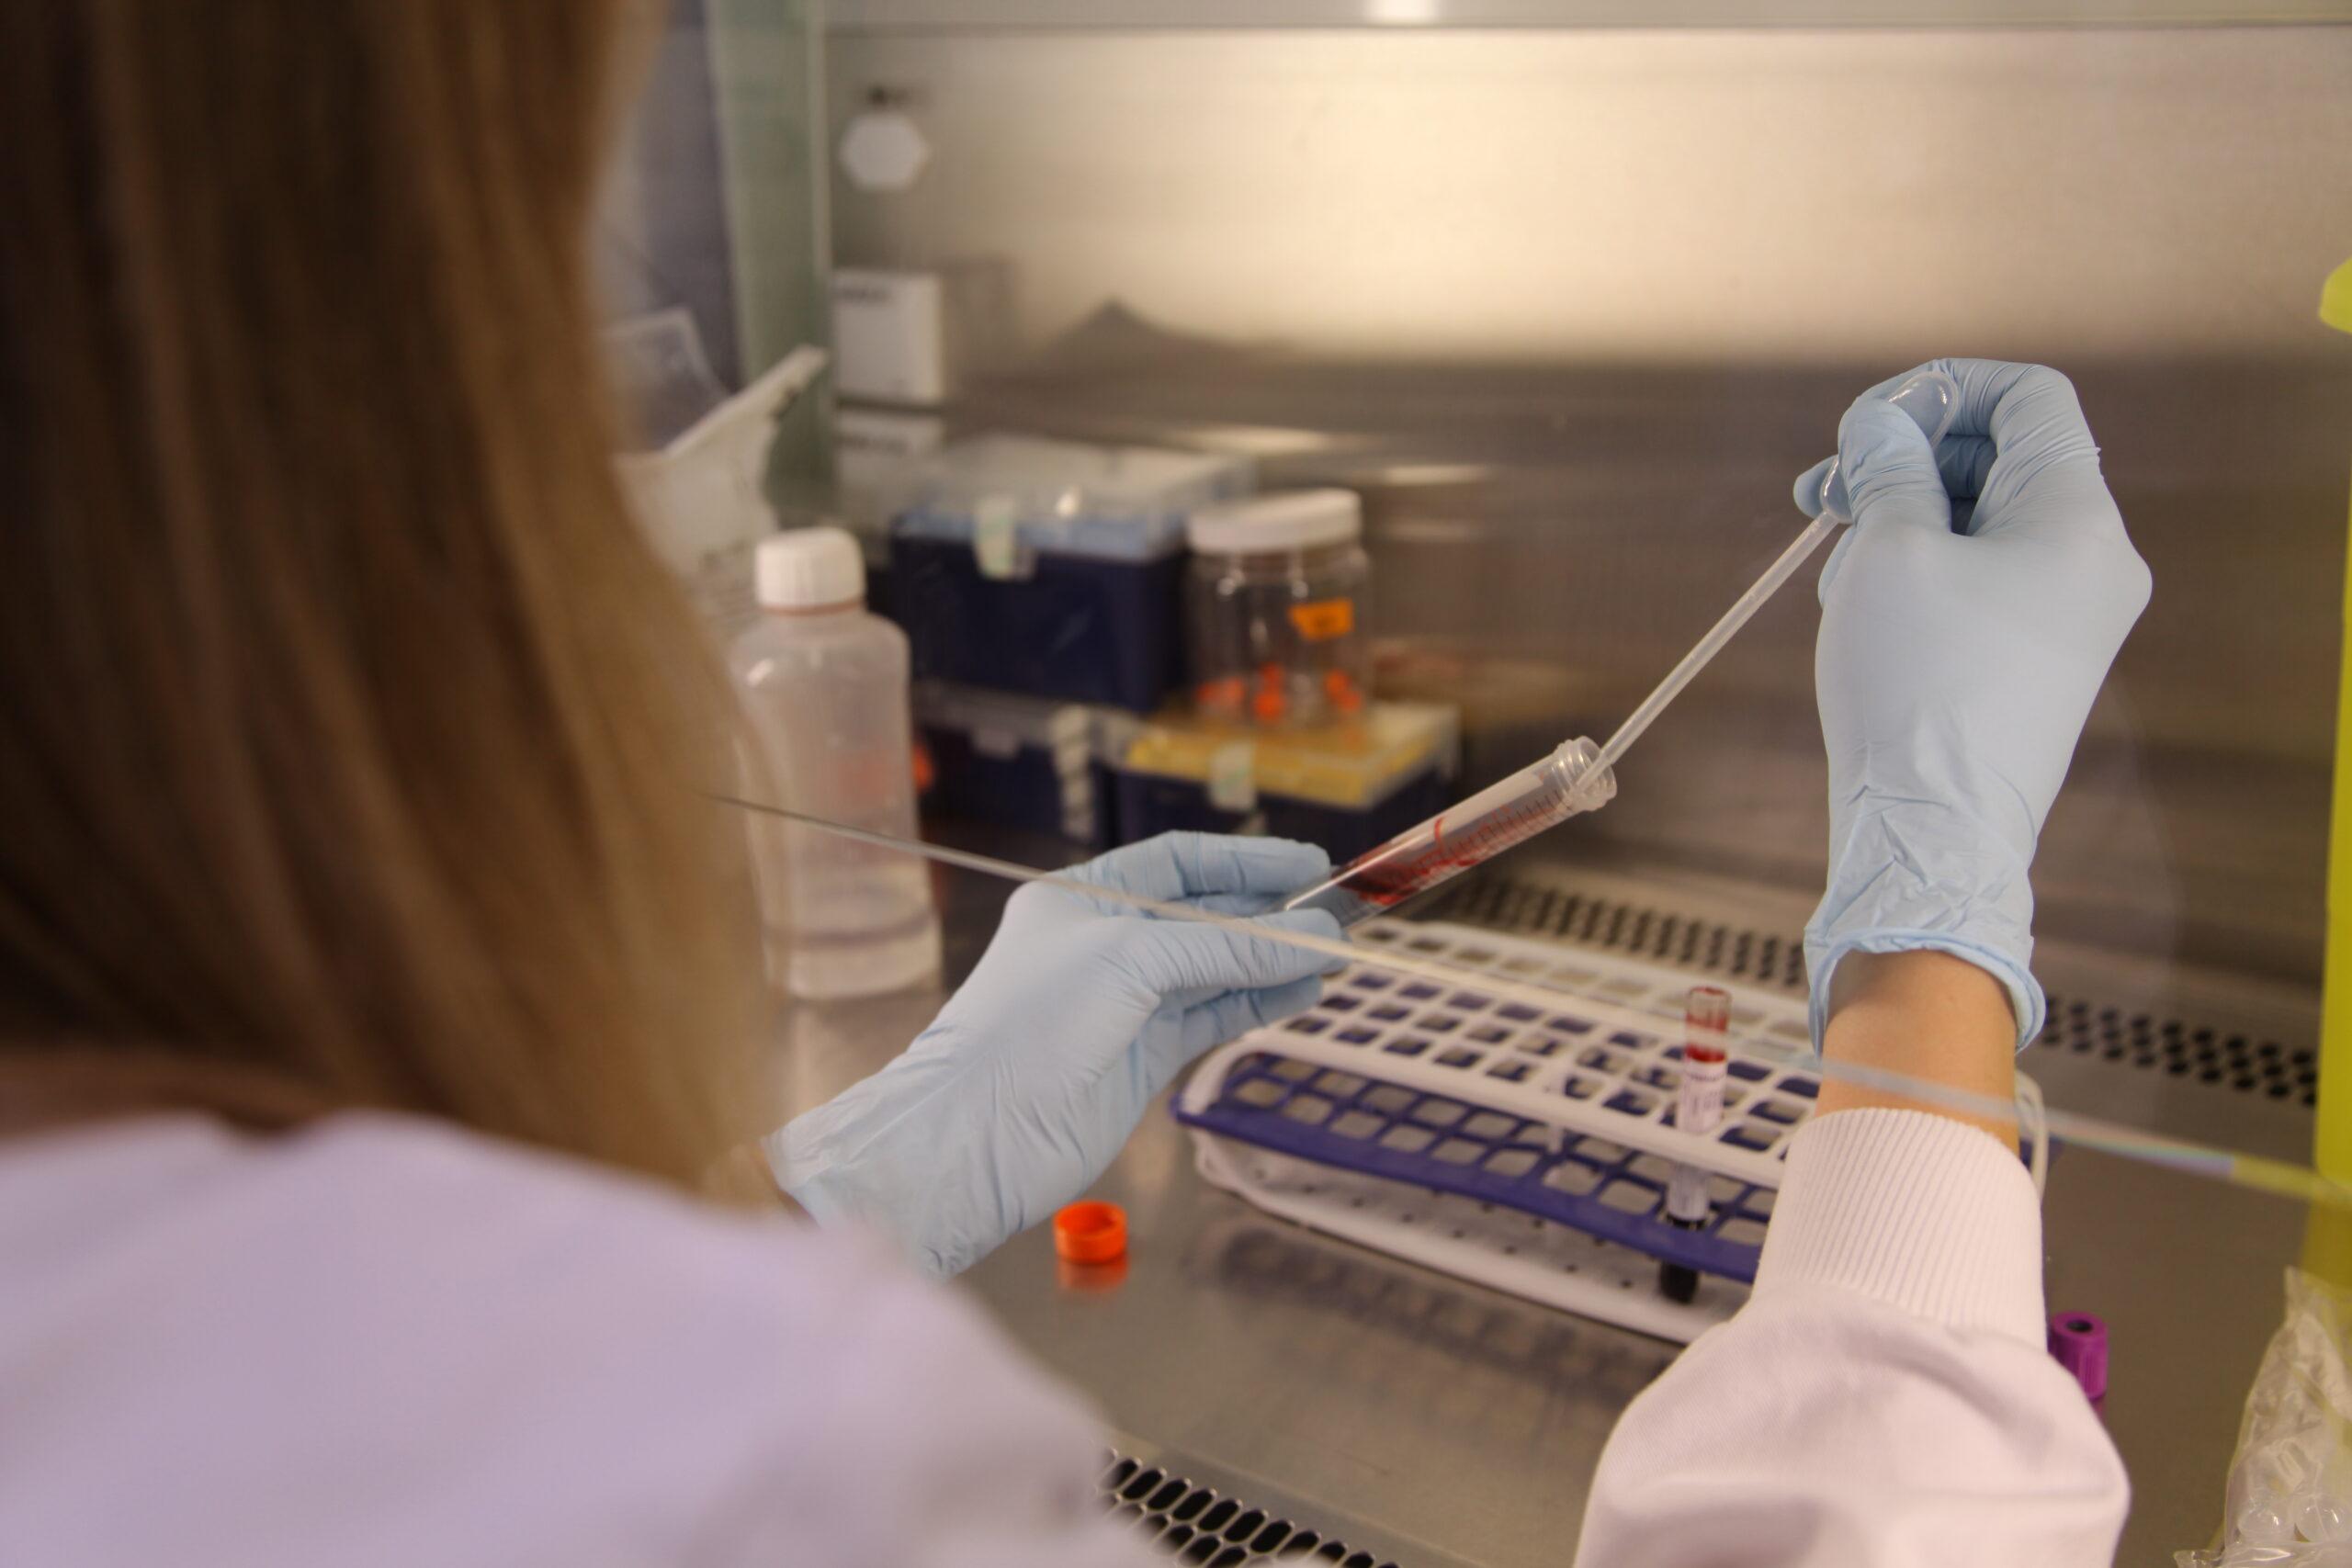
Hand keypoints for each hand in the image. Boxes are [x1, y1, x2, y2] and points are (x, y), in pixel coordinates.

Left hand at [766, 833, 1342, 1275]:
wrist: (981, 1136)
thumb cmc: (1030, 1028)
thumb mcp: (1131, 961)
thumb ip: (1225, 947)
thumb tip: (1311, 938)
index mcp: (1081, 898)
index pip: (1177, 863)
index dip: (1245, 861)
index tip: (1308, 862)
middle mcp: (1102, 944)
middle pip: (1203, 917)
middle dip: (1269, 914)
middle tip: (1337, 915)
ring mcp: (1123, 1003)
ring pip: (1214, 970)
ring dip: (1273, 961)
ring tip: (1334, 955)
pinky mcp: (1141, 1056)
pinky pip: (1212, 1017)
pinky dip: (1258, 1003)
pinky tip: (1301, 993)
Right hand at [1793, 360, 2149, 1048]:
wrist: (1935, 831)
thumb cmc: (1918, 686)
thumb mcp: (1888, 549)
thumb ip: (1887, 465)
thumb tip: (1882, 423)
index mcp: (2079, 519)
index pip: (2031, 398)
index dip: (1944, 388)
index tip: (1869, 422)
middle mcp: (2092, 562)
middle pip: (1999, 459)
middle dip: (1905, 458)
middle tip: (1823, 488)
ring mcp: (2068, 617)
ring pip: (1980, 522)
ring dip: (1899, 517)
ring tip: (1832, 557)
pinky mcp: (2033, 662)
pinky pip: (1979, 581)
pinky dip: (1917, 570)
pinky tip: (1859, 602)